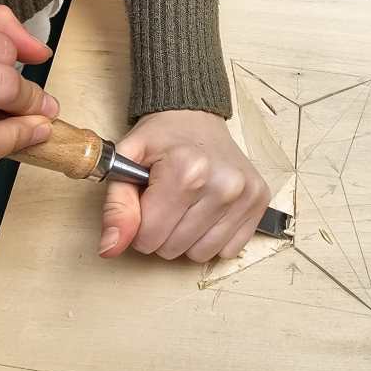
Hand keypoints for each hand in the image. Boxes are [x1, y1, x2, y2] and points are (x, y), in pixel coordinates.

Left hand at [97, 110, 271, 262]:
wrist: (195, 115)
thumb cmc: (161, 138)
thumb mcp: (126, 161)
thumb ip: (116, 206)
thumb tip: (110, 248)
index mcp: (186, 171)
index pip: (148, 237)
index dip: (138, 225)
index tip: (145, 202)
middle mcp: (222, 184)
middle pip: (173, 249)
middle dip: (161, 232)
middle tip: (164, 201)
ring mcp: (245, 194)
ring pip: (200, 255)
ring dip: (186, 239)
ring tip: (185, 206)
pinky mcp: (259, 201)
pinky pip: (229, 250)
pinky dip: (213, 238)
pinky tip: (207, 211)